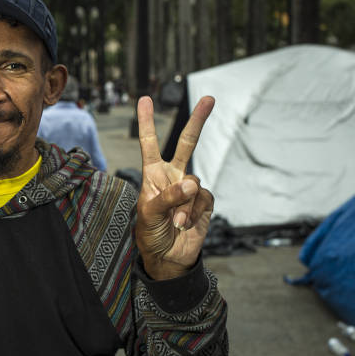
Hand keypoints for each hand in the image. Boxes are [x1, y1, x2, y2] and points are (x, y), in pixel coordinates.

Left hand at [135, 95, 214, 279]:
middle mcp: (173, 176)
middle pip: (187, 144)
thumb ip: (166, 197)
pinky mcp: (205, 202)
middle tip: (210, 99)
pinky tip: (185, 223)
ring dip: (184, 203)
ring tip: (175, 221)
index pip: (150, 144)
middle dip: (198, 121)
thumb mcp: (148, 214)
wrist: (168, 257)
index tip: (144, 99)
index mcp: (153, 174)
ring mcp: (191, 189)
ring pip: (194, 182)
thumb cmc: (151, 233)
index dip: (147, 122)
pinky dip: (194, 213)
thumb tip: (190, 184)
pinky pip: (204, 200)